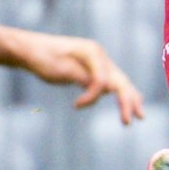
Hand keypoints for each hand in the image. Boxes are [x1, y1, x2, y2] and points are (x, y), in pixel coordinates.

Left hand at [14, 33, 146, 123]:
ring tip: (139, 115)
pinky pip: (110, 81)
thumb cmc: (42, 58)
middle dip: (128, 101)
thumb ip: (83, 78)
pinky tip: (129, 102)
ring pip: (119, 81)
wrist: (29, 50)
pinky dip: (119, 93)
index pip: (102, 80)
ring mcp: (97, 60)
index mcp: (92, 52)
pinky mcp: (92, 67)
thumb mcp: (60, 70)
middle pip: (120, 80)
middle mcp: (99, 55)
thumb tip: (104, 89)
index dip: (93, 97)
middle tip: (135, 119)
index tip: (76, 106)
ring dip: (129, 98)